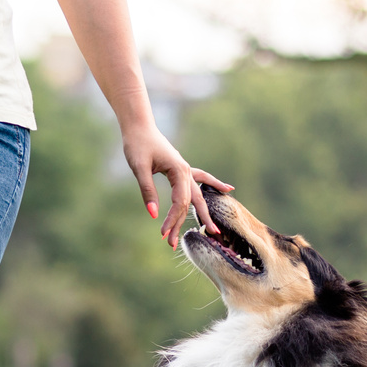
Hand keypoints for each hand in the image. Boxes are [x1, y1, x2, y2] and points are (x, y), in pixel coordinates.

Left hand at [122, 124, 233, 247]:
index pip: (180, 202)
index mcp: (179, 171)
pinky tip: (228, 189)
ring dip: (200, 213)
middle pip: (192, 202)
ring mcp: (186, 170)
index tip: (163, 235)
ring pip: (196, 195)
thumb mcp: (139, 168)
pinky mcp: (182, 169)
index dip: (172, 220)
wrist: (139, 126)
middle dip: (192, 223)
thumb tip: (154, 214)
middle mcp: (186, 171)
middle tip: (199, 240)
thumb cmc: (137, 145)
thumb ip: (148, 191)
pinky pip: (202, 179)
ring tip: (211, 230)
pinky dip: (214, 184)